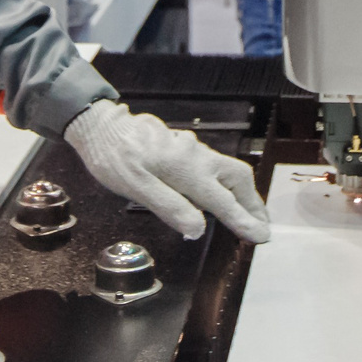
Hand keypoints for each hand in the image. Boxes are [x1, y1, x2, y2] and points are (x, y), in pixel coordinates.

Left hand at [65, 99, 271, 243]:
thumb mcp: (135, 186)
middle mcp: (196, 156)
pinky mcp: (183, 147)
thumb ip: (169, 206)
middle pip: (238, 178)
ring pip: (227, 169)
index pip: (223, 201)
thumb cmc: (113, 158)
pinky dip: (225, 183)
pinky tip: (218, 193)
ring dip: (242, 192)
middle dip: (254, 203)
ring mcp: (191, 149)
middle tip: (262, 226)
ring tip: (247, 214)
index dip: (244, 220)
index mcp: (186, 168)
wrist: (99, 125)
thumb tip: (198, 229)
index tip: (262, 236)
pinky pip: (213, 165)